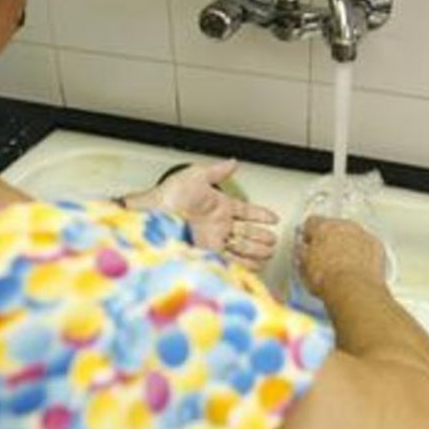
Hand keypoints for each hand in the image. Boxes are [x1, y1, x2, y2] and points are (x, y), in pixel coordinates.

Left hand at [126, 159, 278, 270]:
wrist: (154, 217)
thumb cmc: (169, 195)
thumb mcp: (197, 176)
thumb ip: (217, 171)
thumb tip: (232, 162)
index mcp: (219, 206)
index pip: (246, 211)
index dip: (260, 214)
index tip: (273, 218)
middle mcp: (218, 224)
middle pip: (248, 232)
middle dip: (262, 236)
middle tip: (274, 241)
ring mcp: (214, 240)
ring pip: (243, 247)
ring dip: (257, 250)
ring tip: (268, 253)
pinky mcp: (209, 253)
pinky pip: (231, 260)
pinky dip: (245, 264)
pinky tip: (254, 266)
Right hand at [297, 215, 385, 297]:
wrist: (353, 289)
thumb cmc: (327, 279)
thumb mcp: (304, 268)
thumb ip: (302, 252)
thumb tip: (303, 249)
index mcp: (322, 227)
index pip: (312, 222)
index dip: (309, 234)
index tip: (309, 244)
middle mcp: (343, 225)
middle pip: (334, 226)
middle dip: (331, 238)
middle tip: (327, 257)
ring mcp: (362, 234)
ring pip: (352, 234)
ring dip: (348, 244)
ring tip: (345, 264)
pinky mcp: (376, 245)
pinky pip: (368, 245)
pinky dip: (364, 253)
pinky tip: (359, 267)